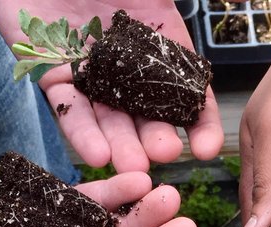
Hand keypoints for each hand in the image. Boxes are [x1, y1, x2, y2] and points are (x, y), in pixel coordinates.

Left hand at [0, 0, 223, 170]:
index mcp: (159, 44)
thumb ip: (169, 8)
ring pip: (109, 118)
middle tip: (164, 155)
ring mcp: (92, 74)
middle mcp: (128, 67)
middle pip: (147, 112)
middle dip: (156, 137)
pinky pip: (69, 110)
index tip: (208, 148)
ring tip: (132, 167)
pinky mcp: (53, 77)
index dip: (200, 122)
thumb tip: (217, 13)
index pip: (187, 92)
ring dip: (122, 145)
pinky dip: (82, 133)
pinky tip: (97, 155)